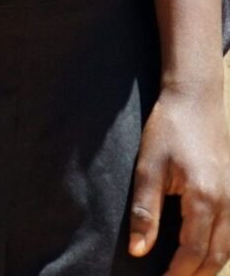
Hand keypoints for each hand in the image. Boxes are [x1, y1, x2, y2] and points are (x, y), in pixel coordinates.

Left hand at [129, 82, 229, 272]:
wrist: (196, 101)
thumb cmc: (169, 130)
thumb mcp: (148, 168)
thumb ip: (145, 212)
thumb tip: (138, 250)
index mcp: (205, 200)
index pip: (193, 252)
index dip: (178, 273)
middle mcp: (228, 204)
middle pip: (217, 257)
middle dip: (196, 275)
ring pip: (229, 248)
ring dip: (210, 265)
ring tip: (187, 274)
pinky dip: (221, 249)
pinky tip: (204, 251)